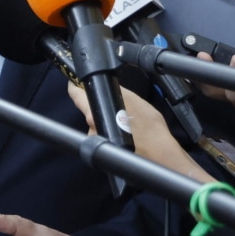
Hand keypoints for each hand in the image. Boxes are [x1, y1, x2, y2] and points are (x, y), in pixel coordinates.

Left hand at [66, 83, 212, 181]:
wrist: (160, 153)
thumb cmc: (149, 127)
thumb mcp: (132, 99)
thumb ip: (114, 91)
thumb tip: (103, 85)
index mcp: (94, 115)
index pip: (76, 95)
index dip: (75, 86)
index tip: (74, 82)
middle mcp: (91, 130)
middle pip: (88, 110)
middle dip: (99, 106)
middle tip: (116, 105)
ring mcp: (98, 142)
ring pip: (97, 123)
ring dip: (107, 121)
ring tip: (126, 122)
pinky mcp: (106, 150)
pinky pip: (105, 135)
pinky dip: (112, 132)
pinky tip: (127, 132)